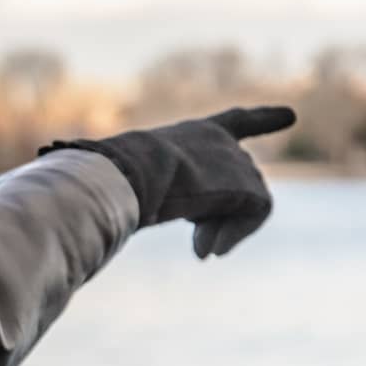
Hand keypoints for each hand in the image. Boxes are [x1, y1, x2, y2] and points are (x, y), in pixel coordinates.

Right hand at [39, 106, 296, 258]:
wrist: (119, 176)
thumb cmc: (107, 178)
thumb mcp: (124, 181)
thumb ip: (131, 192)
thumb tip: (75, 212)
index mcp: (191, 134)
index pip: (233, 123)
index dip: (263, 119)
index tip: (290, 115)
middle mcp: (219, 141)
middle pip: (239, 185)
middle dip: (221, 219)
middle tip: (197, 248)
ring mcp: (234, 159)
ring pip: (246, 204)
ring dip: (222, 230)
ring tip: (198, 249)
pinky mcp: (244, 181)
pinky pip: (254, 214)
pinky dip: (234, 235)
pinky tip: (206, 250)